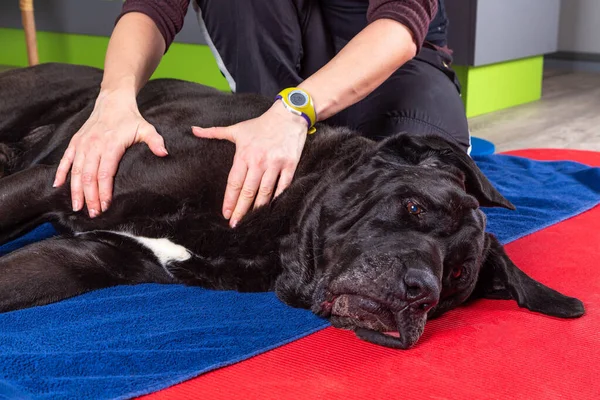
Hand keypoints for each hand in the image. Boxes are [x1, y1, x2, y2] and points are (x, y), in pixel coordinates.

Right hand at [53, 89, 167, 216]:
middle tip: (93, 214)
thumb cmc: (130, 119)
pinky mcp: (75, 142)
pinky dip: (60, 173)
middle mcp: (93, 145)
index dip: (104, 191)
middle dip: (90, 197)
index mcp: (111, 145)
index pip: (105, 173)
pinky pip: (65, 160)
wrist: (112, 102)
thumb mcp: (146, 128)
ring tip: (78, 208)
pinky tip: (58, 187)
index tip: (105, 206)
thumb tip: (164, 153)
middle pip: (88, 176)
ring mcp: (82, 144)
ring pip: (76, 171)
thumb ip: (155, 141)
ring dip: (76, 191)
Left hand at [192, 101, 307, 227]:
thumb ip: (214, 132)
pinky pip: (283, 186)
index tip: (225, 214)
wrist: (288, 115)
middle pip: (248, 191)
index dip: (229, 200)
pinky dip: (277, 198)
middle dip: (240, 210)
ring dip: (257, 209)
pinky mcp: (290, 165)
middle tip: (235, 224)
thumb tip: (193, 130)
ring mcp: (275, 164)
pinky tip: (271, 209)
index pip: (234, 183)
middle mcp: (258, 161)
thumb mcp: (237, 129)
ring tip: (251, 221)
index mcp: (244, 154)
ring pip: (265, 192)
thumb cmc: (261, 124)